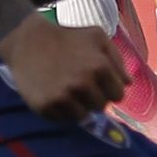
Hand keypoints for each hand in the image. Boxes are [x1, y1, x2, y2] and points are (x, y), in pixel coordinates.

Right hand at [0, 14, 125, 122]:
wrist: (28, 41)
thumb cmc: (67, 37)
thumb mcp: (96, 37)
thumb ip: (117, 59)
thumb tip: (128, 83)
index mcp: (99, 67)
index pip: (118, 95)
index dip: (109, 88)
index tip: (97, 80)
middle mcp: (82, 84)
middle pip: (101, 107)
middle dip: (94, 96)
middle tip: (79, 82)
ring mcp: (63, 97)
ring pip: (83, 116)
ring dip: (78, 105)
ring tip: (67, 88)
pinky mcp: (46, 106)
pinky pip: (63, 119)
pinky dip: (61, 110)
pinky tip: (54, 92)